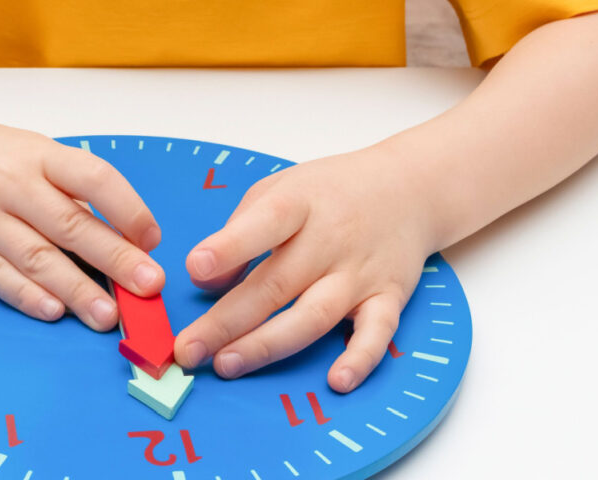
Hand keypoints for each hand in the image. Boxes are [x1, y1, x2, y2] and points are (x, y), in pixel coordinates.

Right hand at [0, 122, 163, 329]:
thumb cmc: (1, 162)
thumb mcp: (41, 159)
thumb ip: (78, 197)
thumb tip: (129, 248)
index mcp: (41, 156)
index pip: (93, 178)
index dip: (128, 209)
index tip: (152, 241)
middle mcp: (9, 182)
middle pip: (68, 224)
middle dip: (113, 258)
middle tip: (147, 286)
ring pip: (34, 256)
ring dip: (75, 289)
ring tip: (107, 315)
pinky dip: (27, 295)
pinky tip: (54, 312)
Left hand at [174, 146, 436, 391]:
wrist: (408, 188)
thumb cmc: (330, 193)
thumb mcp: (278, 189)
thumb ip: (239, 231)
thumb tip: (208, 283)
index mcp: (299, 204)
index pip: (265, 223)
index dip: (229, 248)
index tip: (195, 268)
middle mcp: (331, 240)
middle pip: (275, 285)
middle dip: (226, 322)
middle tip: (189, 350)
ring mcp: (360, 272)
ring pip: (313, 316)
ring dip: (268, 345)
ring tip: (227, 364)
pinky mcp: (389, 298)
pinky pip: (377, 333)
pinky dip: (360, 359)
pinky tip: (337, 380)